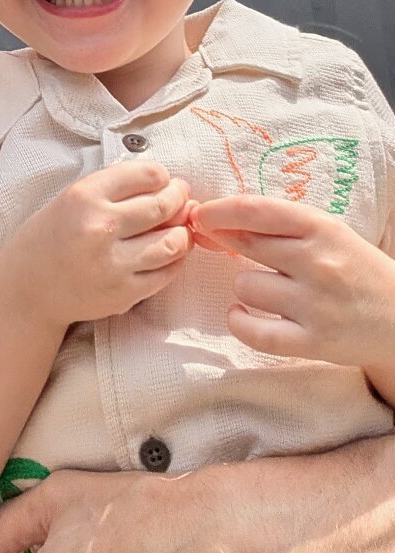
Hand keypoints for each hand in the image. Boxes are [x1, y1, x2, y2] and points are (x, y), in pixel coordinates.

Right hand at [0, 159, 191, 337]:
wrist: (27, 289)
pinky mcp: (124, 293)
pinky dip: (175, 260)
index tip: (164, 180)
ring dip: (182, 231)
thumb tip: (164, 186)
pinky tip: (167, 252)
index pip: (147, 175)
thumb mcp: (71, 198)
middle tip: (180, 198)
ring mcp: (114, 264)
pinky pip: (166, 272)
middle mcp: (101, 227)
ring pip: (173, 242)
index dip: (163, 176)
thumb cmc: (48, 238)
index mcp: (85, 196)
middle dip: (180, 199)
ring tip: (178, 227)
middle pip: (164, 206)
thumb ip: (114, 190)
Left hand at [191, 195, 394, 374]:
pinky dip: (239, 322)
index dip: (218, 211)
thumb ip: (279, 224)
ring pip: (244, 286)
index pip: (255, 210)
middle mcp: (318, 263)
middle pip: (244, 244)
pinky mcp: (313, 342)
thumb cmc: (354, 268)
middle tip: (214, 242)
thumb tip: (216, 218)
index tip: (199, 214)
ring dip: (245, 286)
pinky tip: (243, 315)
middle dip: (221, 241)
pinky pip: (253, 332)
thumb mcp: (326, 233)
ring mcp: (315, 304)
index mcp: (321, 228)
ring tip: (266, 289)